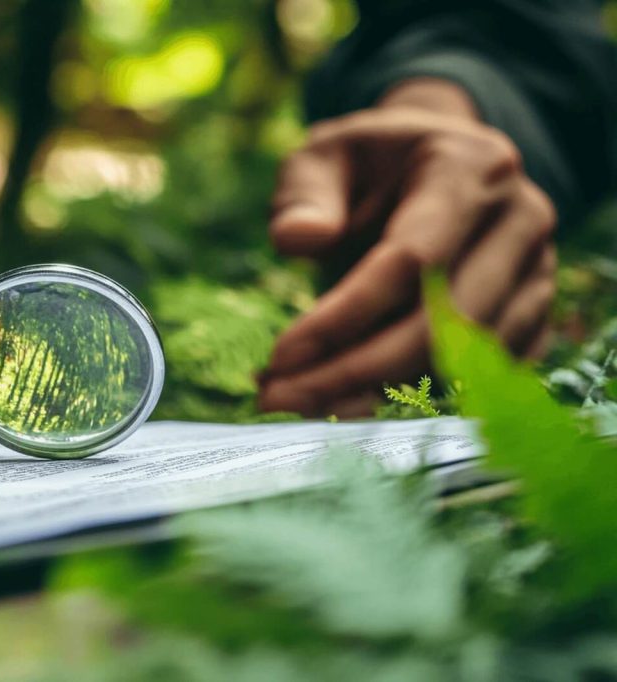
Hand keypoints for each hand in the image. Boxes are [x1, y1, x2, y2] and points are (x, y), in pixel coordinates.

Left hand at [259, 79, 556, 417]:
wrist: (434, 161)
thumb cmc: (369, 162)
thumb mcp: (325, 154)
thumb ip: (304, 193)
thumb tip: (296, 239)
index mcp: (470, 167)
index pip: (411, 259)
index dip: (345, 315)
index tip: (281, 356)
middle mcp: (521, 220)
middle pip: (444, 322)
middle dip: (354, 371)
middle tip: (279, 398)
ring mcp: (538, 275)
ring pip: (464, 361)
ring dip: (377, 396)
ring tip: (303, 406)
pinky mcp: (533, 318)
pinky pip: (480, 379)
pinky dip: (414, 401)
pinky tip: (348, 406)